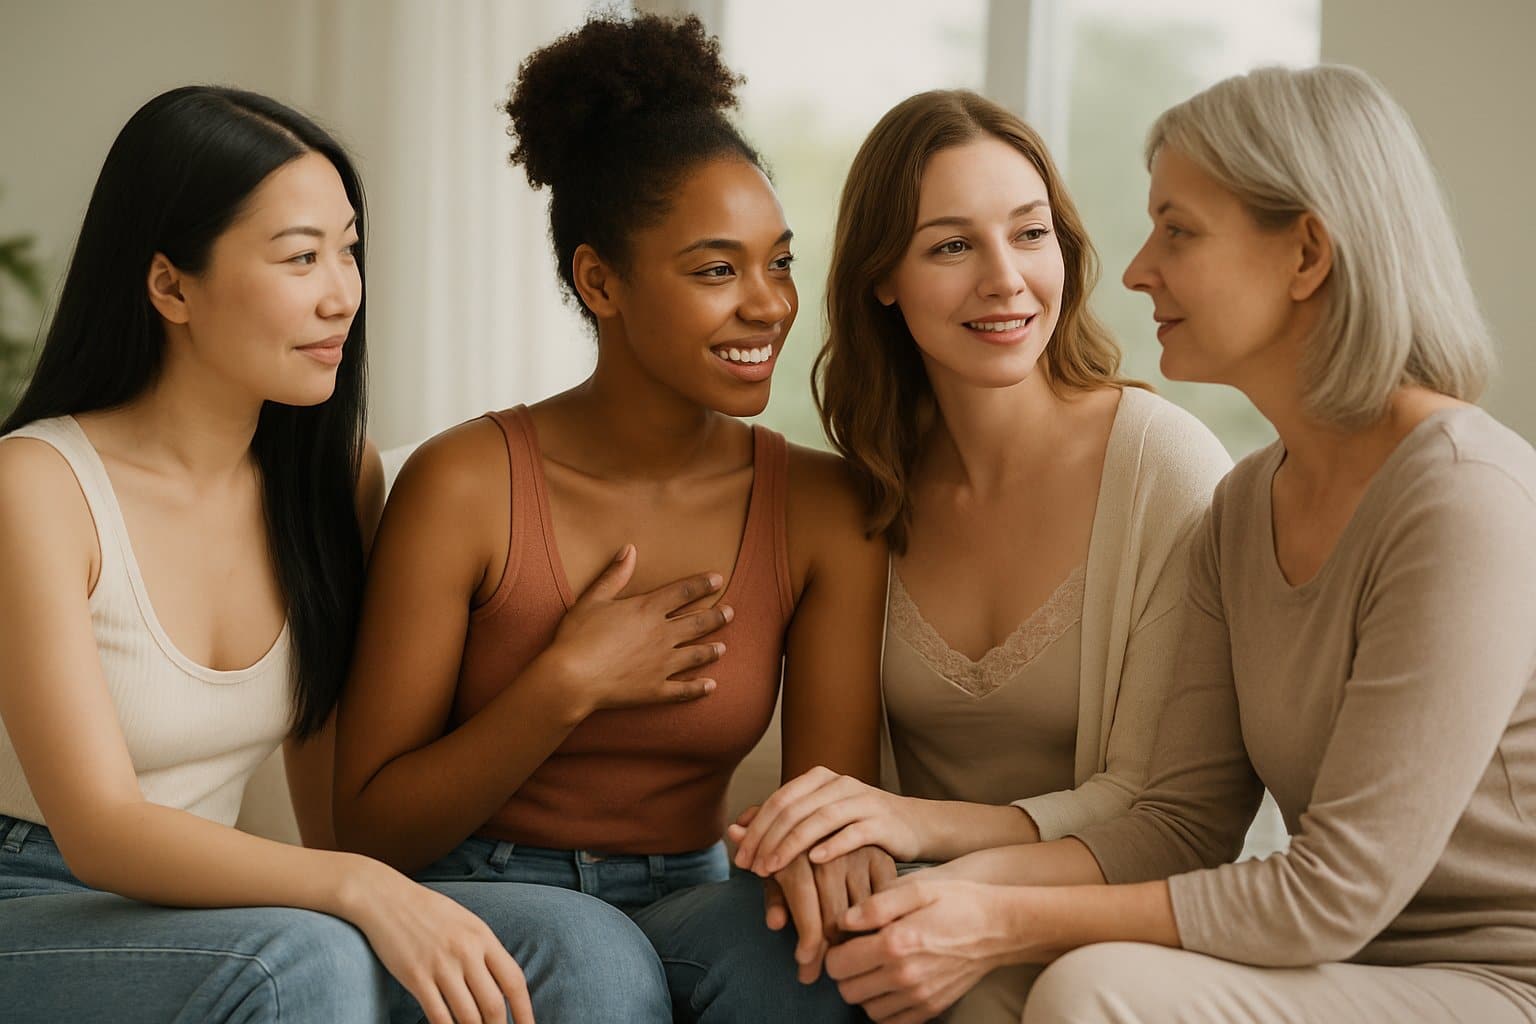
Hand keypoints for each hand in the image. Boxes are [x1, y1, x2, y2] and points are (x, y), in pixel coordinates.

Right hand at [349, 862, 533, 1023]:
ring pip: (467, 1016)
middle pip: (493, 1005)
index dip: (525, 1012)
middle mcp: (466, 952)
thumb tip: (503, 985)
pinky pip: (438, 1016)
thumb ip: (485, 951)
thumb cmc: (428, 911)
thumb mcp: (466, 923)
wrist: (385, 898)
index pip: (514, 981)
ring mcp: (440, 966)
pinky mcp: (415, 977)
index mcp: (483, 937)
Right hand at [550, 544, 731, 712]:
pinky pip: (684, 689)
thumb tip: (629, 549)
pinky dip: (699, 688)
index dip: (702, 585)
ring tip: (723, 648)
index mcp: (647, 610)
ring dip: (712, 650)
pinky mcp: (656, 689)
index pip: (683, 592)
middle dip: (717, 617)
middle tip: (731, 612)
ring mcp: (662, 664)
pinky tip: (711, 686)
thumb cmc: (577, 637)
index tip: (718, 580)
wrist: (571, 678)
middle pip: (697, 623)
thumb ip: (615, 574)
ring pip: (696, 655)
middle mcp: (661, 635)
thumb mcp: (593, 599)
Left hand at [729, 766, 923, 873]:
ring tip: (772, 868)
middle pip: (794, 809)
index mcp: (819, 779)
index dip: (756, 828)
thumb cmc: (857, 826)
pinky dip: (833, 845)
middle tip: (751, 868)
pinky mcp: (883, 821)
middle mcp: (839, 784)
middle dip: (768, 840)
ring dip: (792, 844)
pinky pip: (854, 832)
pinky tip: (815, 862)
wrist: (914, 826)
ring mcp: (862, 801)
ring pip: (820, 819)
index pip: (779, 800)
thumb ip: (780, 821)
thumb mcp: (817, 818)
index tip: (740, 859)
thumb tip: (735, 827)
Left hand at [763, 847, 897, 983]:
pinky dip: (876, 921)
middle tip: (816, 975)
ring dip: (853, 941)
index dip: (805, 934)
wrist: (824, 820)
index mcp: (798, 850)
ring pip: (859, 908)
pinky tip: (867, 941)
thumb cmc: (795, 855)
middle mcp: (829, 848)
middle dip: (825, 949)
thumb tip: (774, 924)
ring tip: (842, 965)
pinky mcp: (880, 857)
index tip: (804, 963)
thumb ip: (775, 897)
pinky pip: (881, 898)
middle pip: (833, 909)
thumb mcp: (780, 871)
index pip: (804, 898)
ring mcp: (857, 852)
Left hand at [826, 878, 1018, 1023]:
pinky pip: (892, 1022)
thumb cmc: (956, 901)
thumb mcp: (917, 888)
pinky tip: (892, 984)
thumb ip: (876, 904)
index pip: (838, 964)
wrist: (999, 928)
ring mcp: (920, 996)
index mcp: (895, 943)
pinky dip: (885, 1007)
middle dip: (846, 972)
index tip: (847, 939)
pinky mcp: (933, 1007)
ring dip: (865, 991)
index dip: (835, 951)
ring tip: (876, 968)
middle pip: (848, 991)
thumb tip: (843, 921)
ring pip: (867, 1009)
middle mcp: (905, 976)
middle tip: (858, 953)